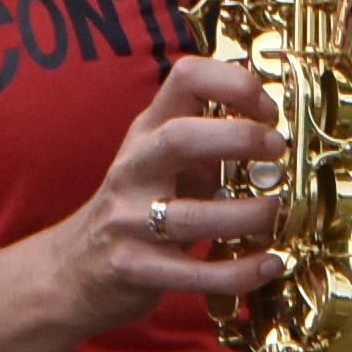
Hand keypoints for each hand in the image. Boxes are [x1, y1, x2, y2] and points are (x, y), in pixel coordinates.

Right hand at [69, 53, 288, 335]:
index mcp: (147, 131)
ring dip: (246, 215)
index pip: (186, 78)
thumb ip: (208, 145)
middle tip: (276, 150)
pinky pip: (193, 273)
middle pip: (180, 138)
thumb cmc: (137, 208)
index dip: (235, 84)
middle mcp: (134, 168)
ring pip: (191, 216)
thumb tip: (273, 131)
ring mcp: (129, 220)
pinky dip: (238, 271)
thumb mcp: (164, 162)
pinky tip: (269, 263)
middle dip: (238, 138)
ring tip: (276, 212)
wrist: (74, 270)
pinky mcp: (133, 268)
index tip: (268, 111)